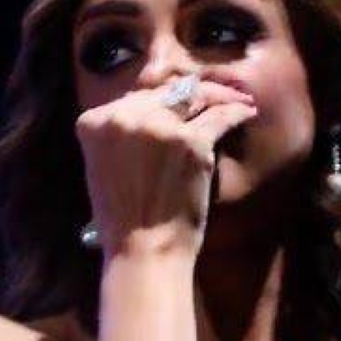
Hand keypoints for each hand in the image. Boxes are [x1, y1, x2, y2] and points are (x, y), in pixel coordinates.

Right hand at [75, 76, 257, 259]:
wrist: (143, 249)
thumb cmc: (124, 216)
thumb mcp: (106, 163)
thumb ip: (122, 131)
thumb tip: (153, 104)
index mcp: (94, 121)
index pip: (139, 94)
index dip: (167, 96)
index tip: (186, 96)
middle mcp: (124, 117)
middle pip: (169, 91)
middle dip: (198, 91)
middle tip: (221, 94)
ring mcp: (159, 127)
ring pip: (197, 97)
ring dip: (222, 95)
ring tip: (239, 99)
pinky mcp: (191, 142)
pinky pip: (220, 116)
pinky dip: (237, 112)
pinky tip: (246, 112)